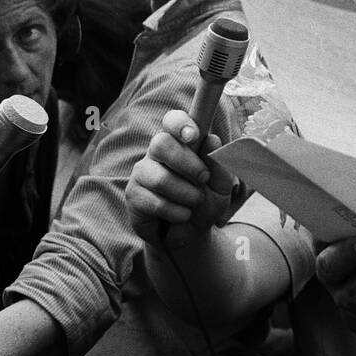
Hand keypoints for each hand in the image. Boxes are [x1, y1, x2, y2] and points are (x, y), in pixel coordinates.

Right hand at [126, 110, 237, 251]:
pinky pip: (155, 202)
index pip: (172, 121)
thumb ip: (219, 164)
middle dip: (187, 163)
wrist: (192, 234)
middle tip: (203, 178)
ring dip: (187, 194)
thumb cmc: (206, 202)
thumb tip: (211, 139)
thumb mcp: (222, 186)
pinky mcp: (133, 195)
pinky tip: (181, 215)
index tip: (193, 135)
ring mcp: (143, 172)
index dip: (179, 123)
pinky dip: (176, 212)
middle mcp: (158, 153)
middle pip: (161, 143)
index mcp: (181, 143)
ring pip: (160, 178)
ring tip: (194, 202)